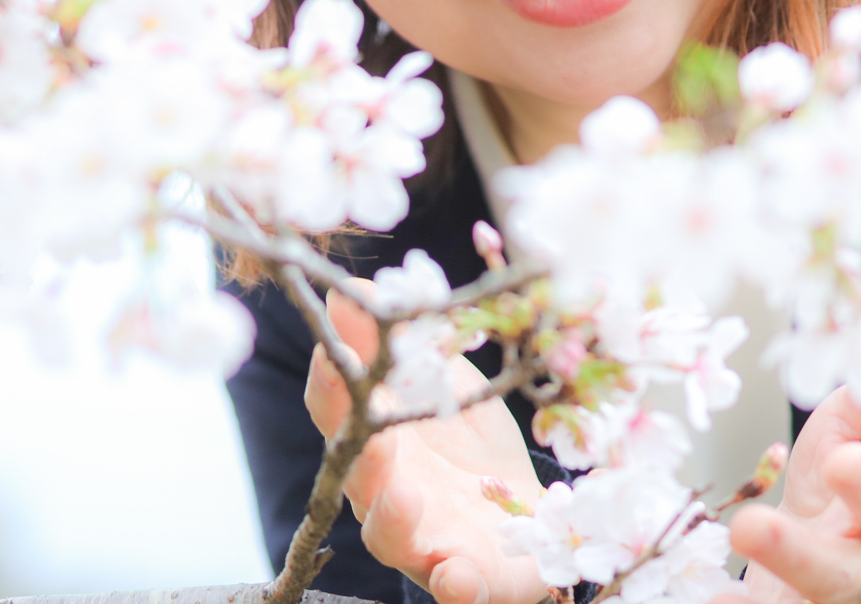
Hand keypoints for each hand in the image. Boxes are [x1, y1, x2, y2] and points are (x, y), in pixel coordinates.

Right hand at [305, 284, 551, 603]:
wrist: (529, 521)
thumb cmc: (472, 448)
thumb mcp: (447, 386)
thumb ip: (405, 347)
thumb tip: (350, 288)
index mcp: (378, 442)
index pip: (340, 412)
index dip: (331, 383)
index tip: (331, 348)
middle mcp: (386, 493)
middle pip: (354, 474)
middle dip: (355, 446)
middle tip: (364, 420)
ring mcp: (423, 540)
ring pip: (389, 535)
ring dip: (391, 516)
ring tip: (404, 494)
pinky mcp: (466, 577)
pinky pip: (454, 588)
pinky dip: (454, 585)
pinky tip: (457, 575)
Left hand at [715, 352, 860, 603]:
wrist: (838, 510)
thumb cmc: (859, 454)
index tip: (841, 462)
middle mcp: (859, 563)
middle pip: (833, 571)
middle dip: (793, 553)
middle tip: (749, 527)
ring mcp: (818, 590)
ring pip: (798, 600)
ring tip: (716, 596)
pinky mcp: (779, 601)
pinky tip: (705, 598)